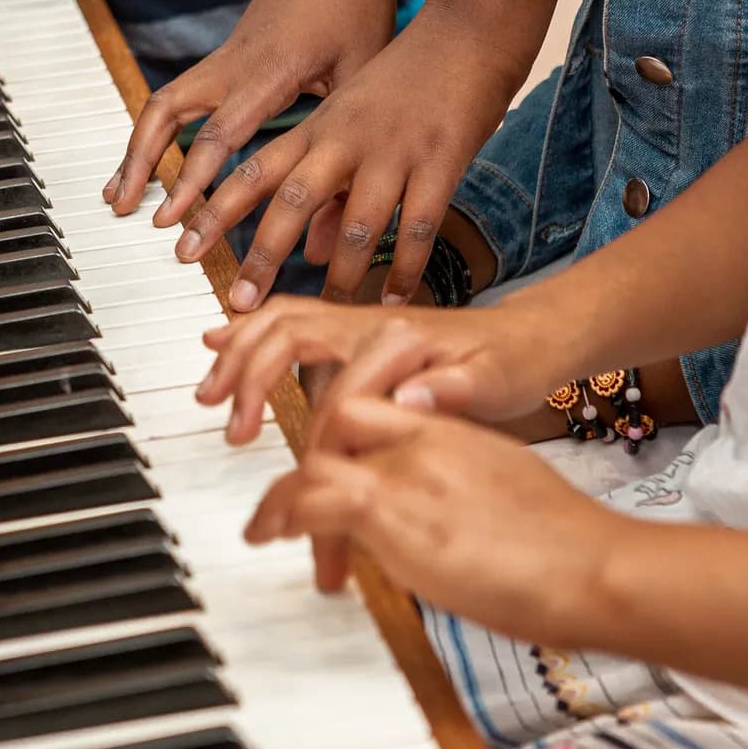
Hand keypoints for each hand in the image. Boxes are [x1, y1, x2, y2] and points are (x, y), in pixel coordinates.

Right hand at [104, 0, 398, 244]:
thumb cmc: (357, 5)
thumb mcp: (363, 75)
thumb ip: (344, 139)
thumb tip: (336, 223)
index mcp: (269, 72)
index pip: (219, 133)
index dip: (193, 179)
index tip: (173, 218)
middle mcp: (233, 65)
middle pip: (165, 112)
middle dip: (140, 163)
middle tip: (125, 209)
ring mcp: (222, 59)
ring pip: (161, 103)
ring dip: (137, 149)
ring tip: (120, 194)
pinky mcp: (222, 59)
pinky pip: (176, 98)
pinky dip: (155, 132)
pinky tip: (150, 162)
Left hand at [175, 13, 517, 310]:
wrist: (468, 31)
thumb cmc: (405, 83)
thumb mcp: (352, 126)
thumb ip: (327, 187)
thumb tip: (306, 251)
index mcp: (317, 128)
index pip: (253, 172)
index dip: (215, 212)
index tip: (184, 251)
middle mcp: (345, 139)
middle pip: (291, 200)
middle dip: (262, 256)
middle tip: (241, 303)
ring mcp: (393, 150)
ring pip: (356, 222)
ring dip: (340, 274)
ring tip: (327, 315)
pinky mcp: (441, 161)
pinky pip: (418, 226)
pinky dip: (405, 267)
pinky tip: (395, 299)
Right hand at [196, 295, 555, 445]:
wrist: (538, 340)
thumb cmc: (517, 362)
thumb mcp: (495, 381)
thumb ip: (450, 389)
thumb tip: (404, 396)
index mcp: (382, 333)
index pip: (297, 339)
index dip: (258, 378)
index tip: (241, 425)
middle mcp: (362, 323)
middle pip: (276, 323)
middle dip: (235, 362)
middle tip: (208, 403)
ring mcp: (359, 330)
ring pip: (280, 324)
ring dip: (240, 352)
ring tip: (211, 388)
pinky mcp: (362, 343)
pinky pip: (299, 335)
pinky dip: (261, 346)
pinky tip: (240, 360)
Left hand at [244, 397, 623, 644]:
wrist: (596, 565)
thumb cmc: (568, 546)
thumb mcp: (507, 492)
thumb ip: (461, 490)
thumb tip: (440, 523)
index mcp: (454, 430)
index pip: (373, 406)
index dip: (334, 429)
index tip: (319, 462)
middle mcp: (425, 438)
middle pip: (335, 421)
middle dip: (303, 460)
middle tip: (284, 507)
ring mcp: (407, 470)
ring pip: (315, 457)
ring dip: (283, 495)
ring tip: (265, 529)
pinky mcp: (394, 509)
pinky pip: (315, 497)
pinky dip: (285, 513)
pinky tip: (273, 533)